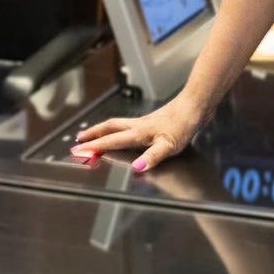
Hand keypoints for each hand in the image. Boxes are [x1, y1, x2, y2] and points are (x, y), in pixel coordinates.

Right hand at [70, 96, 205, 173]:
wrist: (196, 105)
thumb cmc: (184, 124)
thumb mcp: (169, 145)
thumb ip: (153, 157)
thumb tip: (136, 168)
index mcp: (139, 133)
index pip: (111, 141)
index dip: (94, 148)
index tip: (77, 152)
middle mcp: (139, 126)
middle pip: (110, 128)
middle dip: (93, 134)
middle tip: (79, 140)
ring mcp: (146, 123)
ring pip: (118, 125)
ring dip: (104, 130)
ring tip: (95, 134)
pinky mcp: (154, 122)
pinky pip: (129, 125)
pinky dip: (119, 129)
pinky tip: (125, 133)